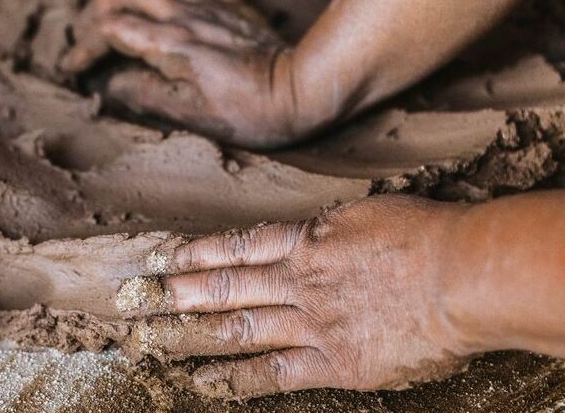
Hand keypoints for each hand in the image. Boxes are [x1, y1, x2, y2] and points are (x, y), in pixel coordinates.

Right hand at [64, 0, 301, 147]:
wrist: (304, 89)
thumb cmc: (252, 112)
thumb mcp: (195, 117)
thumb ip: (148, 95)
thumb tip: (113, 84)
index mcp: (172, 45)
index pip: (113, 29)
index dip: (86, 44)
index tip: (75, 65)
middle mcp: (186, 17)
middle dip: (100, 7)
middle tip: (91, 31)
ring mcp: (210, 6)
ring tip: (121, 10)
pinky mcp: (231, 6)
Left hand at [121, 196, 473, 398]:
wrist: (460, 275)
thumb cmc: (423, 233)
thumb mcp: (366, 213)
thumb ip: (329, 228)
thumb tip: (311, 233)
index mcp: (307, 240)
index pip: (236, 245)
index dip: (195, 251)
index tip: (160, 255)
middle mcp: (298, 280)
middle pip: (223, 286)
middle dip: (175, 292)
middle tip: (133, 297)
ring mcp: (312, 323)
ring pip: (237, 327)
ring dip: (190, 333)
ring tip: (150, 337)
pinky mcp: (334, 364)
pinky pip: (275, 374)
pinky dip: (237, 379)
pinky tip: (204, 382)